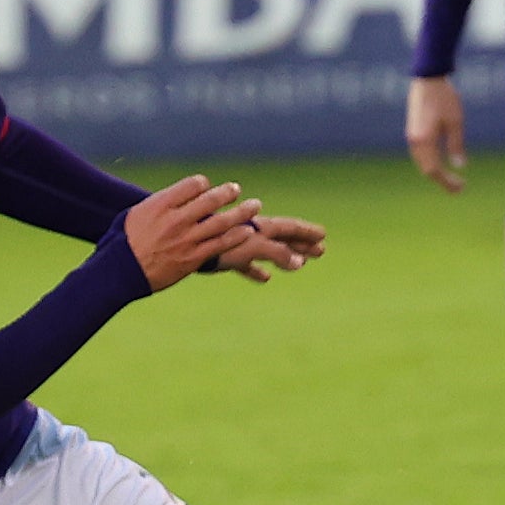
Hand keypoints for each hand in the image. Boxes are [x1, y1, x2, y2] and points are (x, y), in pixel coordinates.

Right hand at [120, 174, 264, 290]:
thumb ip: (157, 205)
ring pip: (221, 222)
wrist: (120, 272)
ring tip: (255, 205)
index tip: (206, 186)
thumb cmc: (122, 243)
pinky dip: (236, 237)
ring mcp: (186, 239)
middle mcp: (176, 219)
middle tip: (236, 189)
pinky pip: (220, 245)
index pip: (191, 185)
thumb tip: (171, 198)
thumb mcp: (134, 214)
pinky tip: (247, 231)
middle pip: (210, 200)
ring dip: (241, 212)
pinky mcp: (193, 258)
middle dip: (227, 193)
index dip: (202, 183)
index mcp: (161, 204)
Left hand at [203, 212, 327, 280]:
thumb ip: (276, 253)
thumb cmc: (217, 242)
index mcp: (258, 227)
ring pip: (267, 250)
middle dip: (302, 244)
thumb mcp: (251, 247)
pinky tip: (265, 278)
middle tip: (321, 250)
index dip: (306, 233)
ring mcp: (237, 242)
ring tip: (300, 264)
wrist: (181, 242)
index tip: (323, 235)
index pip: (288, 228)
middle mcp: (249, 232)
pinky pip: (247, 263)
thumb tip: (300, 262)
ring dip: (285, 256)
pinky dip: (258, 269)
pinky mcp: (223, 255)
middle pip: (282, 238)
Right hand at [405, 76, 465, 193]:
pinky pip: (420, 153)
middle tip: (459, 186)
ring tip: (450, 176)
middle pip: (426, 169)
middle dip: (442, 180)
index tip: (461, 187)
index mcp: (424, 140)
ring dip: (435, 171)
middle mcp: (414, 141)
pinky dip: (430, 161)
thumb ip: (456, 145)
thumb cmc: (444, 98)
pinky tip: (441, 160)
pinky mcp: (413, 130)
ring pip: (422, 161)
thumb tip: (460, 166)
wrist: (428, 78)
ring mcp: (412, 135)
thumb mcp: (455, 122)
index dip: (447, 181)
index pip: (434, 170)